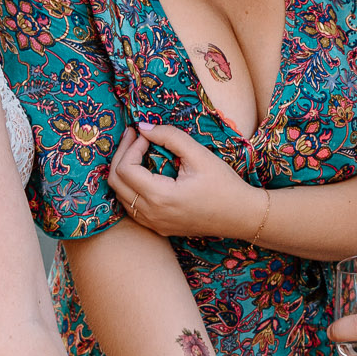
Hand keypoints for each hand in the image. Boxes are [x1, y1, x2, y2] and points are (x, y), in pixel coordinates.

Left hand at [109, 123, 261, 240]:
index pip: (125, 169)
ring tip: (138, 151)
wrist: (240, 216)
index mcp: (160, 197)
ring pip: (121, 196)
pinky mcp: (158, 228)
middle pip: (115, 183)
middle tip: (135, 137)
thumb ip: (170, 137)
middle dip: (121, 155)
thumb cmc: (224, 185)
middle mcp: (151, 214)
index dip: (130, 147)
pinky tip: (144, 173)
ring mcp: (153, 224)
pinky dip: (131, 187)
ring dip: (124, 172)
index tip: (146, 135)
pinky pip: (132, 207)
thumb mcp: (199, 155)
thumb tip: (143, 127)